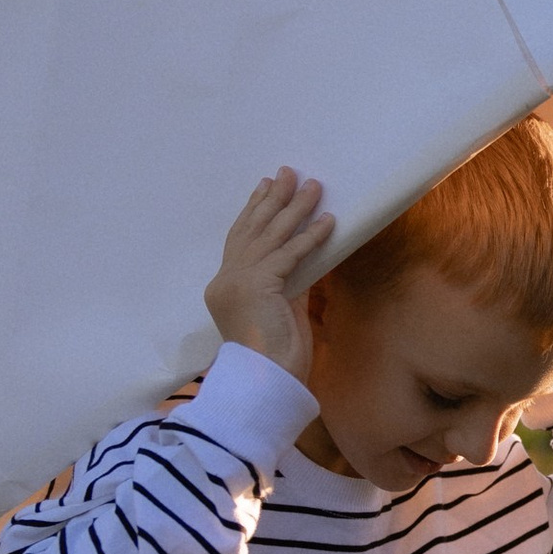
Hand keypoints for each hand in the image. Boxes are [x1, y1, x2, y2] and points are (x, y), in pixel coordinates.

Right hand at [204, 169, 333, 382]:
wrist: (266, 381)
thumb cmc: (274, 356)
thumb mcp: (279, 310)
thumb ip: (286, 281)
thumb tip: (302, 256)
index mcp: (224, 286)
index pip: (240, 238)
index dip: (254, 210)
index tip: (265, 186)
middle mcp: (226, 279)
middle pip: (252, 229)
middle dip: (272, 198)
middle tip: (287, 172)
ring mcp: (239, 281)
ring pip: (271, 236)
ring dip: (295, 208)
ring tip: (313, 185)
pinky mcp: (258, 286)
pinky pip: (290, 254)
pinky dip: (311, 237)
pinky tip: (328, 220)